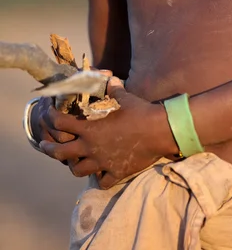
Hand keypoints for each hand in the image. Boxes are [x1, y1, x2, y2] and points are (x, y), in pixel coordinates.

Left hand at [39, 77, 172, 188]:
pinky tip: (100, 173)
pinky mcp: (116, 172)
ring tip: (73, 161)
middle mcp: (92, 147)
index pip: (61, 124)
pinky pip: (102, 181)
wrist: (159, 131)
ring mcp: (102, 162)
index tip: (48, 114)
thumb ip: (113, 90)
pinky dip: (99, 178)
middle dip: (49, 149)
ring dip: (74, 165)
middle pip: (61, 153)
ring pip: (78, 170)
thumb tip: (110, 79)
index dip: (51, 118)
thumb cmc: (140, 112)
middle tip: (44, 146)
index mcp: (90, 128)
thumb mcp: (124, 97)